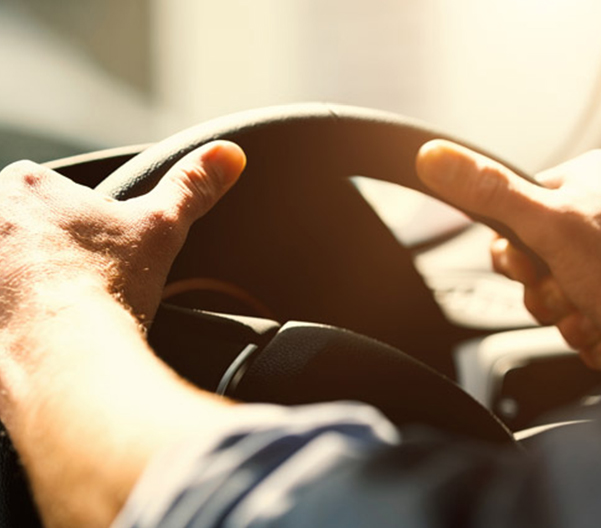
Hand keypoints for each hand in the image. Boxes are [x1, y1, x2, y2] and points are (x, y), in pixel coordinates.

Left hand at [0, 140, 245, 527]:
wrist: (67, 357)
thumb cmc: (109, 284)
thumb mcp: (161, 226)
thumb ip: (192, 184)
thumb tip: (231, 153)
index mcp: (27, 186)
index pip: (54, 197)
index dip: (83, 228)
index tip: (100, 257)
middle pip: (26, 232)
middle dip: (50, 253)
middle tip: (82, 286)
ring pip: (10, 269)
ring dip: (28, 284)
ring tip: (62, 313)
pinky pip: (2, 308)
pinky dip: (15, 317)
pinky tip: (40, 333)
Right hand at [416, 141, 600, 368]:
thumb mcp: (555, 227)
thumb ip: (491, 193)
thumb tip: (431, 155)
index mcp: (586, 186)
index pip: (512, 222)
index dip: (514, 257)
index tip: (536, 267)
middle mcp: (597, 222)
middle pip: (534, 267)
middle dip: (549, 296)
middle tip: (576, 295)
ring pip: (559, 301)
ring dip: (573, 321)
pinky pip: (583, 323)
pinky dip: (593, 337)